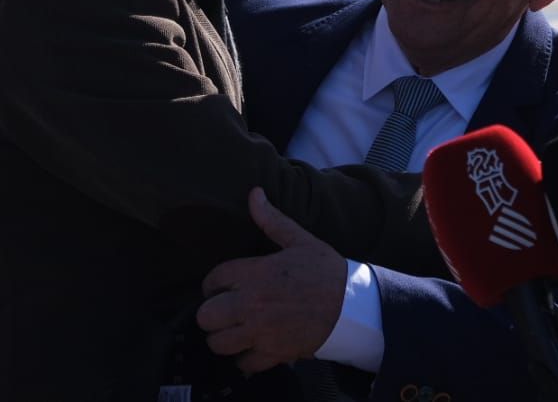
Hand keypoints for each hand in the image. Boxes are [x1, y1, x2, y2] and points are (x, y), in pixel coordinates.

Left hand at [198, 189, 348, 373]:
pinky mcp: (272, 352)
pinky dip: (245, 358)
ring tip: (235, 329)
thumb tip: (254, 193)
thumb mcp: (300, 240)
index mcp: (255, 273)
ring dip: (224, 337)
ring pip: (218, 343)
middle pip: (205, 316)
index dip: (212, 284)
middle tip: (225, 310)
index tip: (220, 287)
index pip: (212, 279)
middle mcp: (251, 303)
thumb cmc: (326, 270)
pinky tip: (253, 346)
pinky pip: (242, 363)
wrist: (353, 304)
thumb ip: (271, 219)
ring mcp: (260, 331)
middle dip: (212, 313)